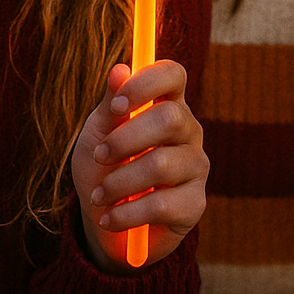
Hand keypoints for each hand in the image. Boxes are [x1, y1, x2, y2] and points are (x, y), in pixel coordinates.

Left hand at [71, 60, 207, 273]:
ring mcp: (196, 166)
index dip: (147, 83)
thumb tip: (119, 69)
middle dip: (125, 139)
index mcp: (167, 104)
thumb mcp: (98, 134)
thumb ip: (109, 105)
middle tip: (100, 156)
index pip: (173, 75)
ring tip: (99, 195)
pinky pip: (162, 205)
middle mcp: (188, 130)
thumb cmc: (104, 168)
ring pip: (162, 164)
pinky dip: (126, 214)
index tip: (117, 106)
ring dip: (119, 182)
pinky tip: (111, 219)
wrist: (107, 223)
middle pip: (170, 118)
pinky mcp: (195, 204)